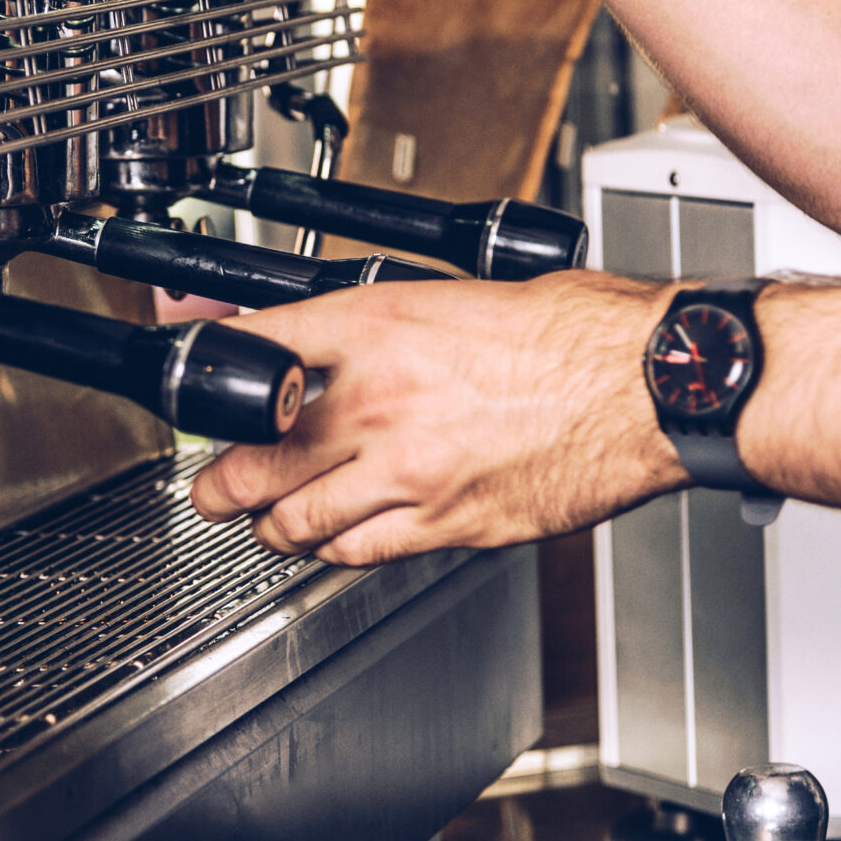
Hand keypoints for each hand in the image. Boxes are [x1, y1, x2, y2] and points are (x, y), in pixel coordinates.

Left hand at [191, 273, 685, 564]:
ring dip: (269, 524)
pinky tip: (334, 539)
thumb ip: (378, 314)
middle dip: (219, 479)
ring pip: (294, 520)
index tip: (194, 384)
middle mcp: (380, 401)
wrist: (646, 382)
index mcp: (379, 326)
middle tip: (211, 485)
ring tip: (264, 519)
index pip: (256, 348)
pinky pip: (359, 552)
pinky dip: (334, 550)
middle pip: (253, 456)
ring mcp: (410, 472)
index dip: (208, 370)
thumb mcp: (456, 288)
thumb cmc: (572, 330)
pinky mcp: (449, 523)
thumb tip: (318, 323)